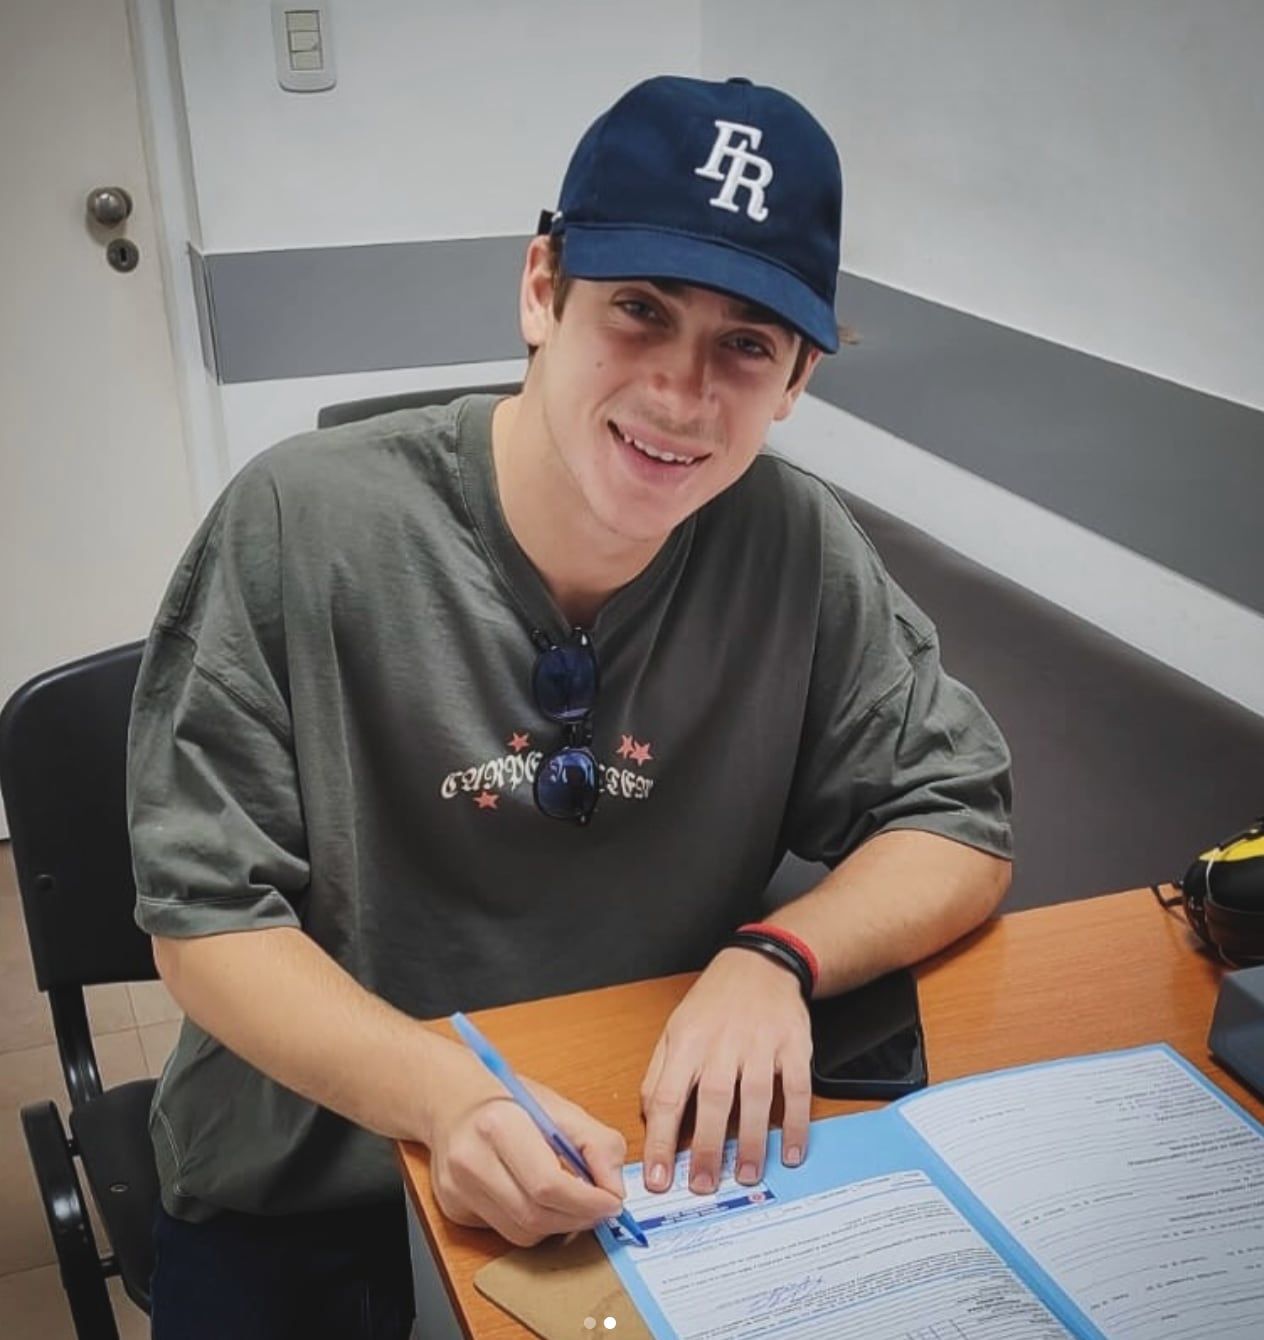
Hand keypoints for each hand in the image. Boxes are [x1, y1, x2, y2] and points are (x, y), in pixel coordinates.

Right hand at [427, 1047, 627, 1247]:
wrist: (455, 1102)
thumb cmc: (510, 1102)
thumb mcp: (560, 1108)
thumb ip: (598, 1144)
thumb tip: (615, 1190)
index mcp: (498, 1125)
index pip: (548, 1184)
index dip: (587, 1201)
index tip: (613, 1202)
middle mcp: (471, 1160)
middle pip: (535, 1216)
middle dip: (578, 1218)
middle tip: (601, 1208)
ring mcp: (457, 1189)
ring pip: (522, 1233)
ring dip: (558, 1226)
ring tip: (573, 1203)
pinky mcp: (455, 1210)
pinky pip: (506, 1233)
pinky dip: (534, 1225)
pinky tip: (540, 1201)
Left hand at [639, 947, 811, 1195]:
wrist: (760, 964)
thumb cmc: (713, 1003)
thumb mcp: (674, 1030)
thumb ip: (660, 1075)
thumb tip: (651, 1120)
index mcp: (687, 1041)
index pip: (668, 1096)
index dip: (662, 1141)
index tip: (659, 1178)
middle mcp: (723, 1042)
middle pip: (714, 1100)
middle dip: (708, 1149)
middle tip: (704, 1186)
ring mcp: (761, 1042)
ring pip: (756, 1097)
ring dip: (752, 1142)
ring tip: (746, 1176)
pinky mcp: (793, 1044)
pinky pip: (796, 1088)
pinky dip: (796, 1123)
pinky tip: (792, 1152)